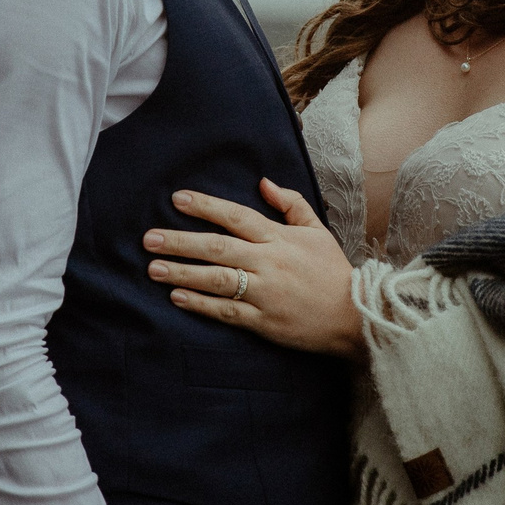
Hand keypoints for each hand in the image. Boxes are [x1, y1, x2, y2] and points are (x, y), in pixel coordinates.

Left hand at [145, 180, 360, 357]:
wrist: (355, 316)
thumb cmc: (332, 271)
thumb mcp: (317, 231)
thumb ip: (290, 205)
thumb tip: (263, 182)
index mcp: (279, 238)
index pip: (236, 216)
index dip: (206, 207)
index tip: (177, 199)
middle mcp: (269, 262)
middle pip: (218, 247)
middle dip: (181, 241)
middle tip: (149, 238)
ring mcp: (265, 293)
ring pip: (217, 279)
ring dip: (183, 273)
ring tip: (153, 268)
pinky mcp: (264, 321)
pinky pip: (226, 311)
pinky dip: (200, 305)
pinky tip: (176, 298)